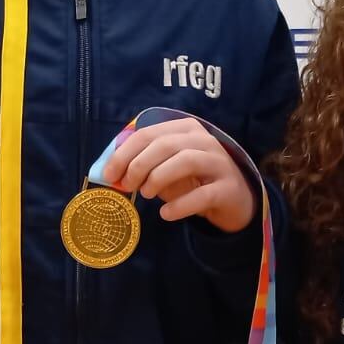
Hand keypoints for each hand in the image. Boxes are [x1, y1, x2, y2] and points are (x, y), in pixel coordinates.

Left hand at [99, 118, 255, 232]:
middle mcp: (204, 140)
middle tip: (126, 185)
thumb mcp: (166, 169)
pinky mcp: (228, 188)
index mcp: (185, 129)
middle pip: (165, 144)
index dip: (124, 153)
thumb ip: (144, 166)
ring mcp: (219, 163)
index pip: (148, 134)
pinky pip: (202, 194)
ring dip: (158, 178)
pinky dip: (180, 205)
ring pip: (185, 161)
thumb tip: (114, 174)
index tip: (109, 175)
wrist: (234, 201)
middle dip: (139, 165)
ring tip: (145, 194)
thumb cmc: (194, 181)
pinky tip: (166, 214)